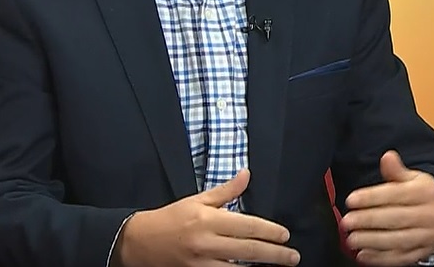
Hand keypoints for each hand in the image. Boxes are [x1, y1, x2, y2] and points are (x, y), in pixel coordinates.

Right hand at [114, 168, 300, 266]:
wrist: (140, 242)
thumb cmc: (171, 218)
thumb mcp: (197, 200)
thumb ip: (225, 191)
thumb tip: (247, 175)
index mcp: (208, 219)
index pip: (246, 226)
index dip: (269, 231)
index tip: (285, 235)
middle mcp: (206, 242)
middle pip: (248, 250)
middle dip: (275, 254)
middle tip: (293, 257)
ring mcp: (201, 262)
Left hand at [341, 151, 433, 265]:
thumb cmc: (424, 195)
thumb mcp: (414, 178)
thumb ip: (396, 170)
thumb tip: (387, 157)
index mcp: (426, 193)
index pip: (395, 195)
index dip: (371, 197)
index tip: (350, 200)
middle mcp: (429, 216)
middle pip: (395, 219)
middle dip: (368, 221)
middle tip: (346, 222)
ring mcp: (427, 237)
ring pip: (398, 241)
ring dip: (372, 241)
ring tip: (351, 239)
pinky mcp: (423, 253)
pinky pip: (401, 258)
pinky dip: (381, 259)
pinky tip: (363, 255)